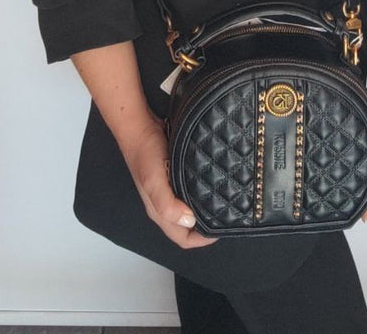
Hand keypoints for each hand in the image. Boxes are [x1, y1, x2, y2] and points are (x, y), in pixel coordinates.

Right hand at [119, 117, 219, 249]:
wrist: (139, 126)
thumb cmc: (145, 153)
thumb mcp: (154, 180)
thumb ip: (167, 204)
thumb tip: (189, 221)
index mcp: (159, 211)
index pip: (182, 238)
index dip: (201, 240)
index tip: (221, 228)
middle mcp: (165, 204)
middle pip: (187, 227)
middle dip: (206, 226)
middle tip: (226, 214)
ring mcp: (169, 190)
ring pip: (189, 209)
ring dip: (204, 209)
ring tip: (223, 201)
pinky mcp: (174, 176)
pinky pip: (190, 192)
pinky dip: (201, 192)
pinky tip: (212, 184)